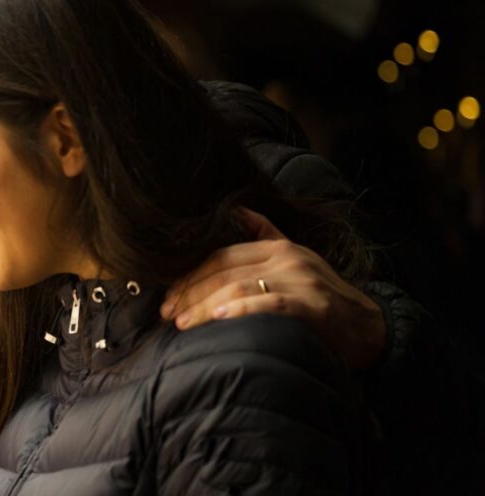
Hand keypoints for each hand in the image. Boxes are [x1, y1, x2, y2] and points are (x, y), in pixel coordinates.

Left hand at [160, 209, 385, 368]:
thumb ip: (266, 235)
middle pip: (224, 272)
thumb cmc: (325, 298)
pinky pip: (270, 305)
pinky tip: (220, 320)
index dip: (190, 275)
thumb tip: (239, 211)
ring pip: (239, 288)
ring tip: (183, 324)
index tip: (168, 296)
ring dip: (205, 306)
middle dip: (190, 293)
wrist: (371, 328)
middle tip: (168, 313)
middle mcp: (287, 259)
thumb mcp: (297, 259)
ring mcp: (300, 281)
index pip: (221, 257)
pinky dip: (241, 311)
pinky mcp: (313, 306)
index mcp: (277, 247)